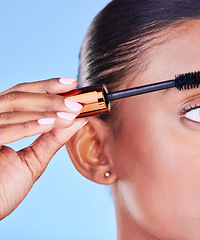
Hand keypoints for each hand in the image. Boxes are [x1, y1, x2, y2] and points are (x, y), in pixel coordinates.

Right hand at [0, 78, 86, 219]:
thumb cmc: (3, 189)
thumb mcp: (33, 160)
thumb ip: (53, 139)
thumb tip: (78, 119)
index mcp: (0, 121)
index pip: (22, 94)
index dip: (47, 86)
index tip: (72, 84)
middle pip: (18, 96)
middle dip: (51, 97)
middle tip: (77, 102)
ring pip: (13, 107)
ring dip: (46, 109)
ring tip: (71, 112)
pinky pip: (4, 130)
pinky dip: (29, 126)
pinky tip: (51, 123)